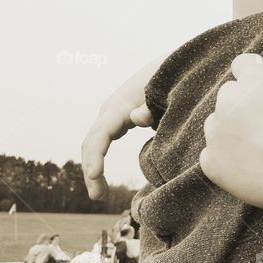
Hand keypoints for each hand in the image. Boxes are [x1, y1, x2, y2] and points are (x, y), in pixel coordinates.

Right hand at [82, 56, 163, 199]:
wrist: (170, 66)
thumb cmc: (170, 81)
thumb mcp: (164, 94)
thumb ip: (151, 107)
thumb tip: (135, 118)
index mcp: (120, 105)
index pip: (101, 134)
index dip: (96, 156)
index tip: (95, 176)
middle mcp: (110, 110)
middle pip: (92, 142)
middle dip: (92, 170)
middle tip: (99, 197)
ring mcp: (111, 114)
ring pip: (93, 143)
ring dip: (93, 168)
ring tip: (100, 195)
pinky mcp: (118, 118)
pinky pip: (102, 141)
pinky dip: (98, 159)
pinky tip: (101, 178)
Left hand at [201, 20, 262, 212]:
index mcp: (255, 77)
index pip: (243, 66)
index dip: (259, 80)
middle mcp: (229, 99)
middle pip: (229, 95)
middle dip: (244, 106)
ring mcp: (217, 132)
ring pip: (217, 125)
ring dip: (233, 132)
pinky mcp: (212, 162)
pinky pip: (211, 157)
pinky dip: (227, 162)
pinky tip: (254, 167)